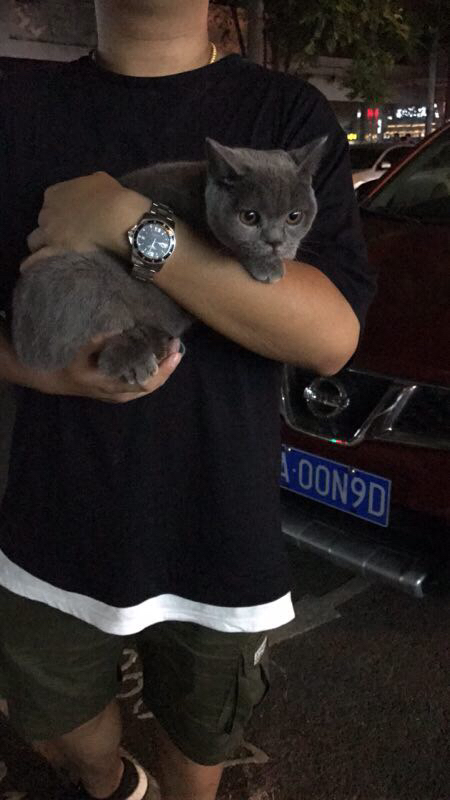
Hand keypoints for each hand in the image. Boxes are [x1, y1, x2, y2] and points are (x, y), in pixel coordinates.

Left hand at [22, 172, 149, 268]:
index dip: (59, 211)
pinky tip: (33, 269)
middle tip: (65, 235)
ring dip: (41, 246)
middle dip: (51, 228)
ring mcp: (48, 233)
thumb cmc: (111, 197)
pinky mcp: (54, 251)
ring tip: (51, 254)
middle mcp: (46, 212)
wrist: (115, 218)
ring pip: (34, 241)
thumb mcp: (100, 180)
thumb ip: (88, 185)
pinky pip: (36, 260)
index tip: (70, 217)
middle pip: (42, 222)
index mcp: (55, 193)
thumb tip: (91, 191)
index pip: (50, 203)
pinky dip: (33, 264)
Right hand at [22, 334, 182, 402]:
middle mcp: (122, 394)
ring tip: (171, 347)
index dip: (164, 370)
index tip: (175, 353)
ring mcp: (123, 394)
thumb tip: (117, 330)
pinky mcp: (122, 390)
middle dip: (168, 366)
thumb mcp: (80, 354)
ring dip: (163, 367)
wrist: (58, 381)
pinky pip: (144, 381)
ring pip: (150, 384)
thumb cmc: (70, 366)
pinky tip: (159, 355)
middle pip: (153, 385)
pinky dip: (154, 369)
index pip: (146, 384)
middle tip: (176, 344)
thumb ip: (97, 342)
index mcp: (114, 387)